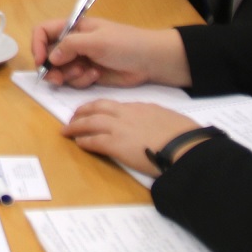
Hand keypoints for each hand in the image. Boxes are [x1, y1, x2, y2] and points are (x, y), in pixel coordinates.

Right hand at [29, 17, 190, 89]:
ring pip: (60, 70)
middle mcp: (74, 42)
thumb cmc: (125, 44)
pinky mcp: (88, 74)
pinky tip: (96, 76)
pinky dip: (81, 81)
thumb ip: (70, 46)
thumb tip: (50, 57)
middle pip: (48, 54)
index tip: (41, 61)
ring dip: (69, 75)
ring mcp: (80, 59)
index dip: (37, 45)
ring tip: (86, 73)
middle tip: (58, 78)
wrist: (150, 61)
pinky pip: (74, 80)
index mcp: (74, 27)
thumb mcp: (96, 41)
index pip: (44, 31)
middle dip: (52, 67)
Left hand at [62, 101, 202, 169]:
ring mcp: (120, 129)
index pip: (113, 104)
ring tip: (67, 130)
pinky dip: (84, 141)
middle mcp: (126, 114)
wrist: (184, 146)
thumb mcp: (167, 118)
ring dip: (76, 126)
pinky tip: (79, 143)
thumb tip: (152, 122)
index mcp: (139, 107)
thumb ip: (154, 118)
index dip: (99, 108)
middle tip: (74, 117)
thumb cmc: (183, 135)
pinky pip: (94, 141)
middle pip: (97, 108)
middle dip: (82, 112)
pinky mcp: (116, 145)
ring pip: (91, 122)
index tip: (92, 111)